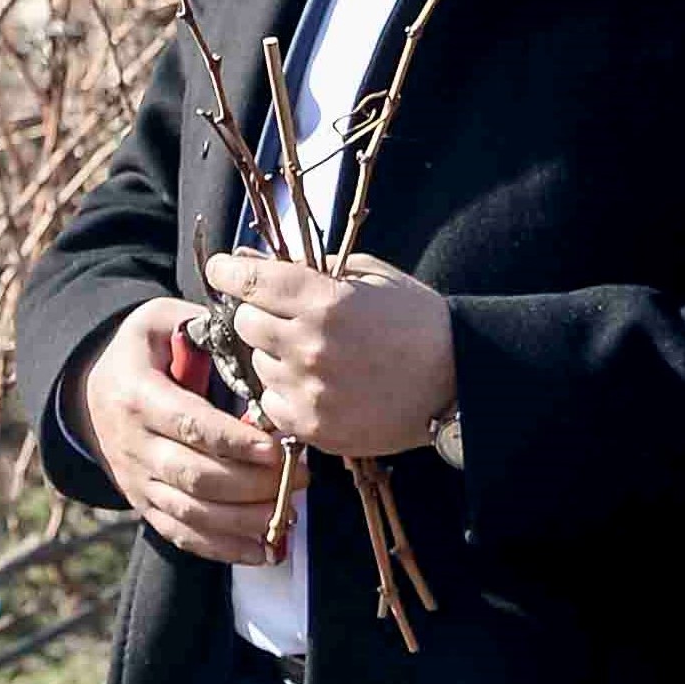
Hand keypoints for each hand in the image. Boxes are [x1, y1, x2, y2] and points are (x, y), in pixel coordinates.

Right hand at [76, 295, 295, 564]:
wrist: (89, 390)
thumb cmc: (142, 352)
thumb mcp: (160, 322)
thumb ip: (202, 329)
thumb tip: (256, 342)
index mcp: (137, 395)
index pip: (188, 425)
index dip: (234, 443)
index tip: (277, 449)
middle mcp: (132, 443)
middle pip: (194, 476)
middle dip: (253, 484)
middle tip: (301, 477)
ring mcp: (136, 479)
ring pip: (191, 512)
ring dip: (245, 520)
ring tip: (290, 512)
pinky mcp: (144, 504)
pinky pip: (182, 536)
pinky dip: (225, 549)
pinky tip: (266, 551)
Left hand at [206, 250, 455, 456]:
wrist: (460, 380)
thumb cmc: (416, 320)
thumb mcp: (367, 276)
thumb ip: (305, 266)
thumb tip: (246, 257)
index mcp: (323, 300)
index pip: (247, 280)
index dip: (228, 271)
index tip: (224, 269)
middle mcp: (310, 345)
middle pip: (245, 323)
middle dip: (259, 314)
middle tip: (286, 317)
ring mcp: (311, 389)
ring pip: (258, 364)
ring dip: (275, 355)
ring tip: (314, 355)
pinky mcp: (315, 426)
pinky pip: (271, 403)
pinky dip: (284, 393)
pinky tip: (315, 384)